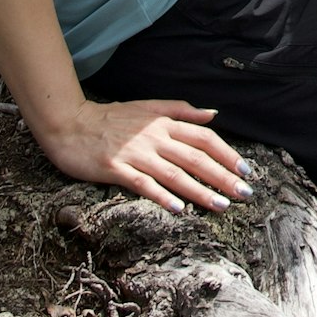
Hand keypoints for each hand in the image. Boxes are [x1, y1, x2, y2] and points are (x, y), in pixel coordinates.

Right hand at [30, 95, 251, 211]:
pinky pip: (143, 185)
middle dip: (223, 177)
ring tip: (221, 206)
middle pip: (195, 158)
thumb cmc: (111, 118)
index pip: (204, 138)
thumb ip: (180, 110)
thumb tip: (212, 113)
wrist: (70, 124)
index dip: (227, 154)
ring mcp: (135, 153)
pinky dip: (162, 196)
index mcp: (164, 122)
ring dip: (200, 191)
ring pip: (175, 174)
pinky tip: (179, 209)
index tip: (246, 170)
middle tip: (244, 194)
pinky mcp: (116, 169)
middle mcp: (154, 137)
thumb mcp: (148, 107)